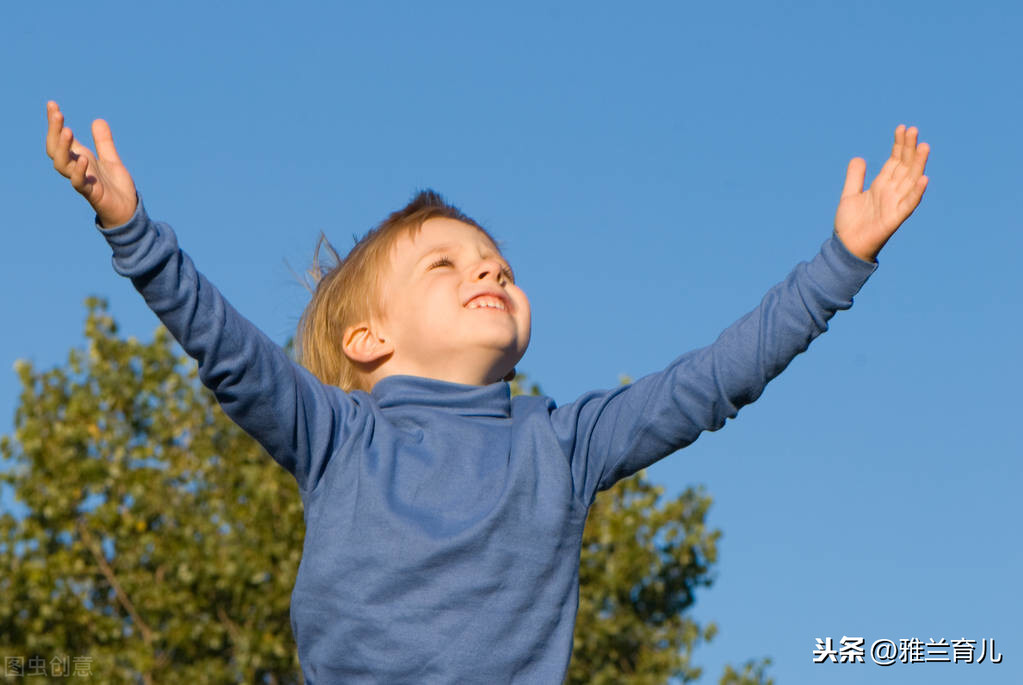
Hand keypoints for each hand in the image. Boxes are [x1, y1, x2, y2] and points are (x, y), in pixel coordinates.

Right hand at [45, 101, 136, 227]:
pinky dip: (79, 171)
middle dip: (54, 131)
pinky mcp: (92, 194)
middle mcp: (76, 168)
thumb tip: (98, 120)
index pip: (60, 139)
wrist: (128, 210)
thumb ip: (104, 142)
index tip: (52, 104)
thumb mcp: (111, 159)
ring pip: (62, 165)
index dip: (54, 123)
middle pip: (55, 149)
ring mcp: (82, 181)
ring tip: (68, 131)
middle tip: (58, 114)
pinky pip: (79, 183)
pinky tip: (84, 159)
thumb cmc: (116, 187)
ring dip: (63, 148)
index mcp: (79, 159)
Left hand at [834, 125, 929, 261]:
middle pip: (904, 166)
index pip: (894, 161)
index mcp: (881, 185)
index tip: (902, 128)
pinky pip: (909, 204)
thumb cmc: (850, 224)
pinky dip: (916, 192)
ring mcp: (895, 204)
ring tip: (924, 147)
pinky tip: (923, 179)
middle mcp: (891, 192)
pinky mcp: (894, 219)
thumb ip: (855, 177)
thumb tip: (859, 158)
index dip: (899, 145)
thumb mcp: (849, 195)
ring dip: (918, 164)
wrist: (846, 247)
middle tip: (913, 129)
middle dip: (909, 148)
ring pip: (910, 181)